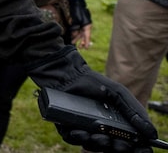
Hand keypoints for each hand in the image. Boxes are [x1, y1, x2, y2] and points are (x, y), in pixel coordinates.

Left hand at [28, 46, 157, 150]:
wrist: (69, 75)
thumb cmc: (95, 83)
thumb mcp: (119, 95)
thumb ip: (135, 112)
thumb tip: (152, 134)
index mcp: (117, 124)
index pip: (130, 143)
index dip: (136, 149)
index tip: (140, 149)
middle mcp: (102, 130)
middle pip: (113, 149)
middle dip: (118, 148)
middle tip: (118, 143)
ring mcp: (85, 130)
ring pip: (94, 147)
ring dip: (99, 144)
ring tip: (98, 136)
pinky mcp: (68, 128)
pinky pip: (74, 140)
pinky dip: (79, 137)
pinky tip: (81, 131)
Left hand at [69, 0, 93, 48]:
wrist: (76, 2)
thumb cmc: (77, 11)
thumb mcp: (76, 21)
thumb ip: (75, 29)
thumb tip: (73, 35)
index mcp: (87, 26)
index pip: (87, 36)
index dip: (86, 42)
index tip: (86, 48)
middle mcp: (85, 26)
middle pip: (83, 35)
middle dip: (81, 41)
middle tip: (79, 47)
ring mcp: (82, 24)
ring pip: (80, 33)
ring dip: (76, 38)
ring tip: (72, 42)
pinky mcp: (78, 22)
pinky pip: (77, 29)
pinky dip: (74, 33)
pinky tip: (71, 36)